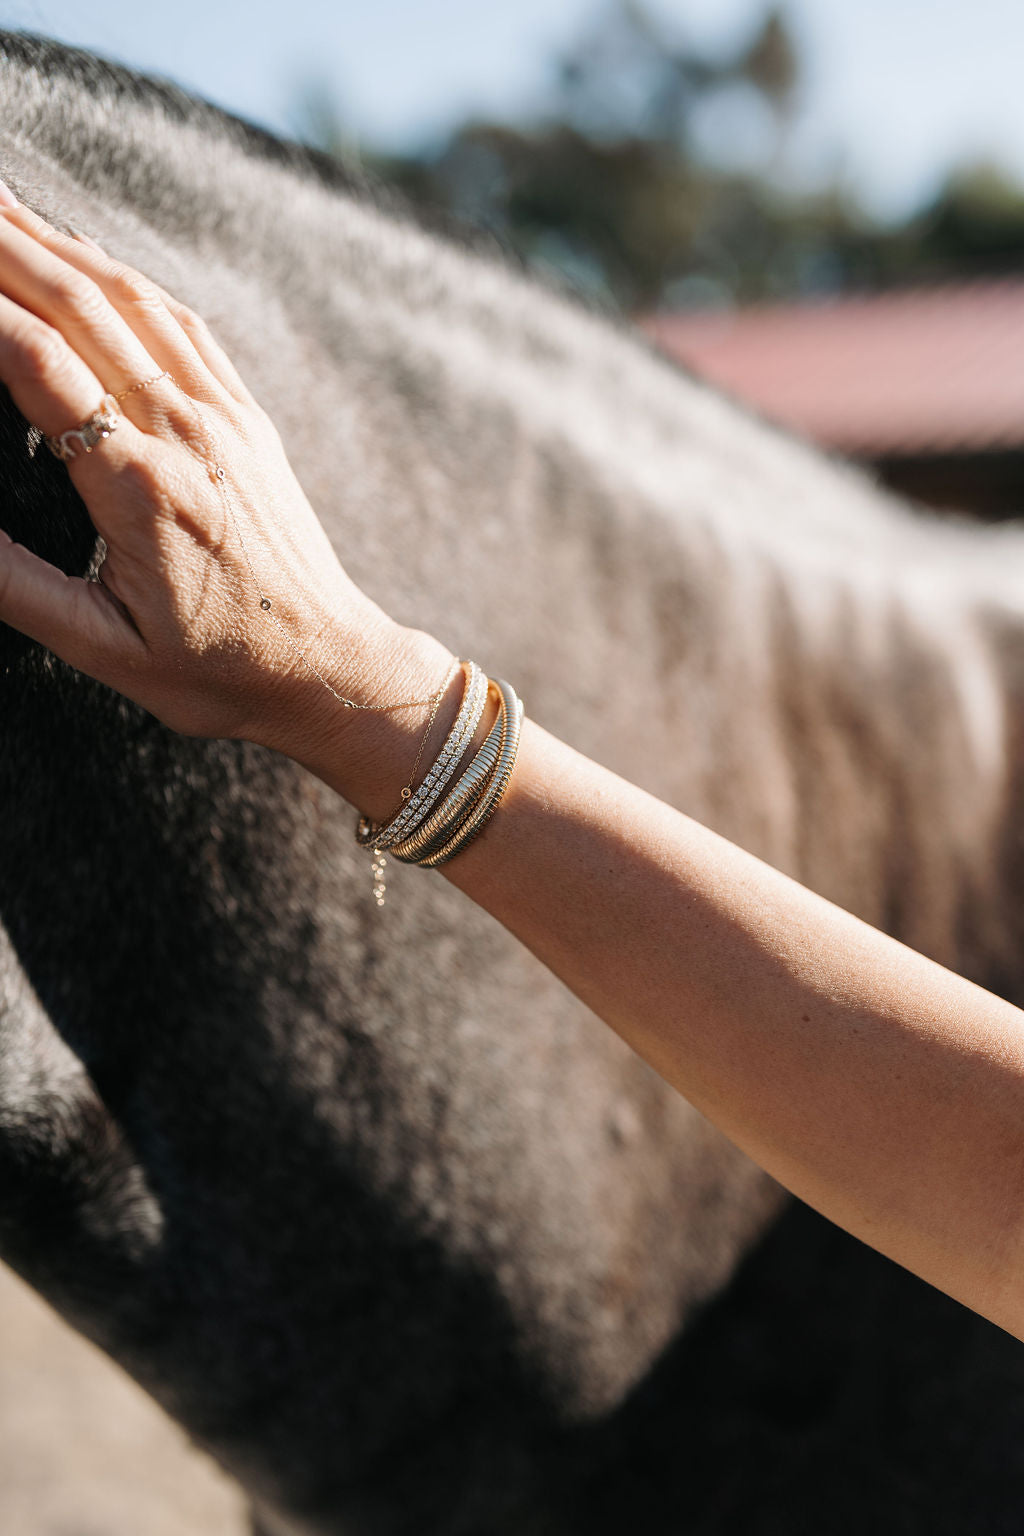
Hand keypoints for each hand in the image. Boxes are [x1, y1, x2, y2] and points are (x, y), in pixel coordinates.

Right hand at [0, 194, 450, 790]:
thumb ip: (15, 586)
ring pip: (131, 299)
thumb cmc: (218, 671)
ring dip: (57, 238)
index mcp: (140, 488)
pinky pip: (183, 323)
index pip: (36, 361)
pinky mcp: (248, 418)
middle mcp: (186, 433)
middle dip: (4, 238)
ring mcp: (224, 417)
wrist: (330, 667)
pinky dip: (124, 274)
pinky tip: (87, 252)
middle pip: (79, 303)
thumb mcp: (105, 651)